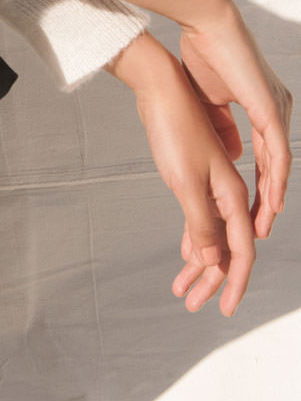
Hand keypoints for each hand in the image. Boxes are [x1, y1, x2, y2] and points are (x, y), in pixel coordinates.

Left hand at [107, 30, 281, 315]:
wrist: (160, 90)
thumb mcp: (185, 182)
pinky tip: (185, 258)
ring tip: (181, 292)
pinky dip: (194, 241)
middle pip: (228, 248)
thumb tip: (215, 260)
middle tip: (193, 306)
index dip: (234, 282)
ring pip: (213, 235)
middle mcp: (228, 192)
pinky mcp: (194, 178)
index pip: (241, 250)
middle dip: (212, 280)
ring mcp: (212, 185)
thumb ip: (202, 222)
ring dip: (199, 264)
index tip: (225, 310)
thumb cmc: (173, 131)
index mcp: (232, 193)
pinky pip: (200, 220)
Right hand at [177, 0, 292, 240]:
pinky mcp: (271, 108)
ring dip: (271, 198)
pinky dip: (274, 180)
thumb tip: (234, 154)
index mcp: (262, 106)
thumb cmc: (202, 56)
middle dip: (265, 200)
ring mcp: (277, 108)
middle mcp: (276, 109)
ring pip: (280, 165)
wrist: (205, 25)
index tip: (245, 213)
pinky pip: (278, 152)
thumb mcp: (211, 102)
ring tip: (262, 226)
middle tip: (257, 230)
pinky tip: (269, 201)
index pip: (264, 156)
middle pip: (276, 166)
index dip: (257, 185)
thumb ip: (223, 127)